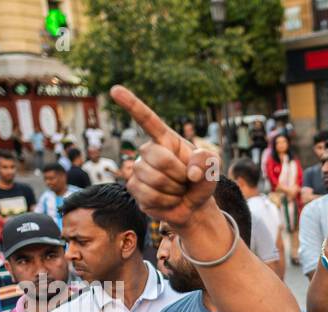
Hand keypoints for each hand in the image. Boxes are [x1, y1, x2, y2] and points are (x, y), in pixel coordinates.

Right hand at [110, 85, 217, 228]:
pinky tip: (170, 200)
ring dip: (174, 190)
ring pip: (153, 179)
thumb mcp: (213, 167)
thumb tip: (191, 173)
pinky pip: (150, 196)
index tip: (115, 89)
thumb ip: (208, 162)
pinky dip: (168, 202)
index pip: (147, 119)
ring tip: (178, 190)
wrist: (194, 206)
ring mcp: (138, 170)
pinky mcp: (135, 189)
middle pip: (157, 157)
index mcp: (166, 139)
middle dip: (178, 173)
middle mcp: (148, 151)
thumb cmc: (201, 181)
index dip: (132, 104)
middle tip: (186, 180)